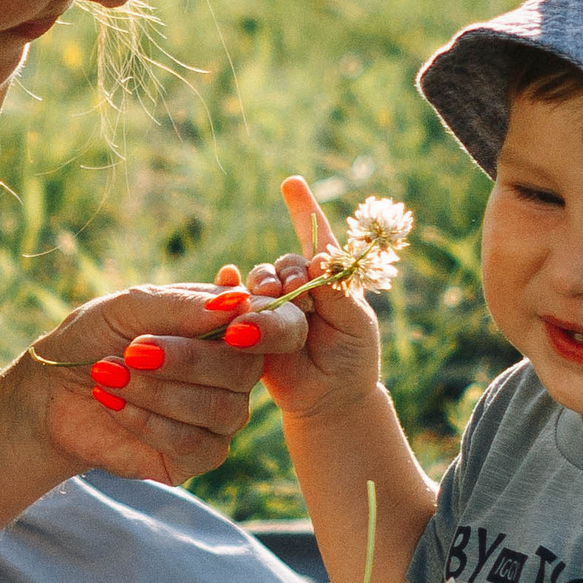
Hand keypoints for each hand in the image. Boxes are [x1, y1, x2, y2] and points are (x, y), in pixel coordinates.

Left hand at [21, 275, 307, 488]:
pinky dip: (149, 422)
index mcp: (227, 329)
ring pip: (220, 409)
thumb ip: (181, 304)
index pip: (273, 327)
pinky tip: (112, 404)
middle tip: (133, 349)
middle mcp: (231, 374)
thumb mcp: (129, 307)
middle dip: (186, 360)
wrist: (51, 392)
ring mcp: (217, 418)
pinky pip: (195, 444)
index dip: (266, 328)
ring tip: (106, 372)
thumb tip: (238, 300)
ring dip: (157, 391)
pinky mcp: (195, 457)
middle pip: (244, 370)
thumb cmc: (94, 338)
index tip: (232, 328)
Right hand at [248, 175, 386, 426]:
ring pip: (260, 280)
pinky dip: (229, 288)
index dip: (304, 209)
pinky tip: (226, 280)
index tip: (291, 184)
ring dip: (267, 287)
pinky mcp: (248, 326)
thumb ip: (338, 289)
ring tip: (278, 305)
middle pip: (284, 262)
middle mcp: (297, 287)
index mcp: (326, 279)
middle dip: (290, 273)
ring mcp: (271, 306)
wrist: (329, 399)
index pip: (316, 238)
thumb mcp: (356, 322)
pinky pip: (234, 300)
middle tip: (299, 297)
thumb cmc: (351, 358)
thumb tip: (316, 258)